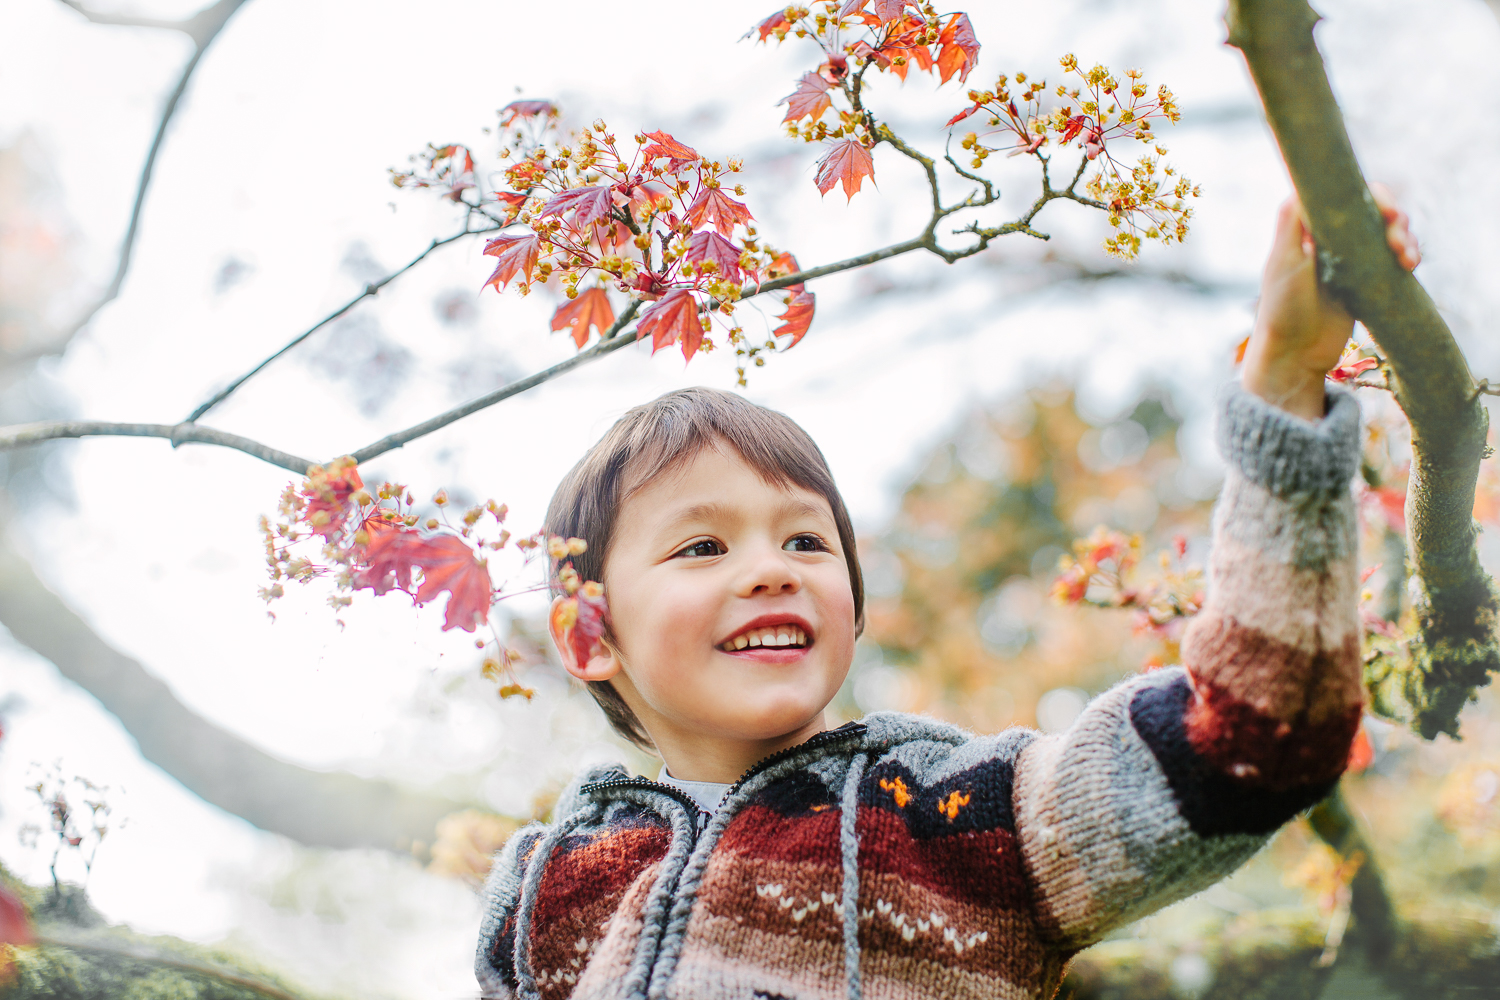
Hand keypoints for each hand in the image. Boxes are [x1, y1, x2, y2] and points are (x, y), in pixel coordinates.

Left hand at [1242, 184, 1419, 419]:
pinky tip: (1410, 265)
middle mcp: (1328, 237)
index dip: (1373, 196)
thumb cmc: (1281, 309)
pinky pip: (1392, 258)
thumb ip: (1291, 222)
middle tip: (1399, 236)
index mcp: (1306, 226)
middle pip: (1372, 210)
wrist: (1293, 355)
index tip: (1388, 211)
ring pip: (1387, 233)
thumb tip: (1306, 182)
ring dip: (1405, 237)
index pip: (1346, 195)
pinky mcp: (1365, 280)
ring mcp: (1349, 259)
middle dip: (1394, 217)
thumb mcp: (1283, 261)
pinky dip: (1407, 255)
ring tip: (1407, 258)